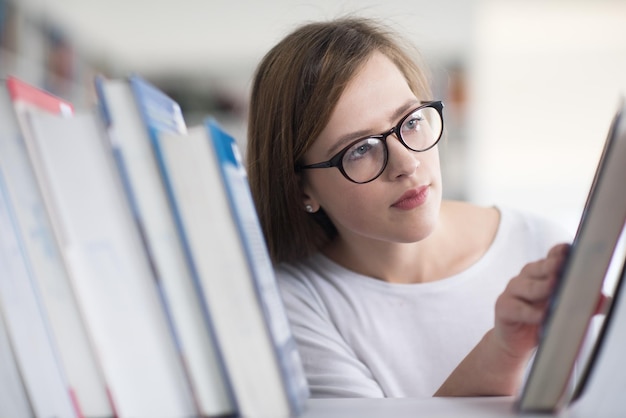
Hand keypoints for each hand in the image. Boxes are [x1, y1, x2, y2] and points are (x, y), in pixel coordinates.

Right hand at [493, 243, 570, 359]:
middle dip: (550, 266)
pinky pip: (519, 308)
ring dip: (541, 288)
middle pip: (538, 268)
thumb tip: (602, 300)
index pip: (550, 257)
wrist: (516, 342)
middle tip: (561, 265)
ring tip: (553, 287)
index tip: (568, 250)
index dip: (558, 253)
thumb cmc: (539, 320)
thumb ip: (580, 303)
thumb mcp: (561, 309)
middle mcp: (525, 278)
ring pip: (527, 287)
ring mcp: (512, 291)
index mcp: (540, 273)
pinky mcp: (504, 307)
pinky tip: (541, 316)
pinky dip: (531, 313)